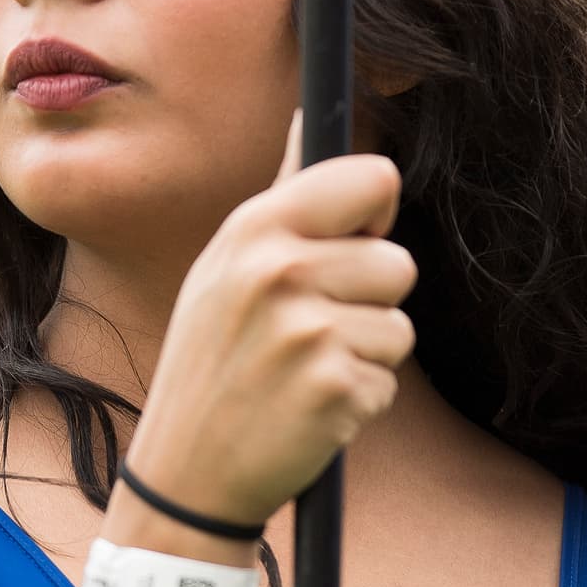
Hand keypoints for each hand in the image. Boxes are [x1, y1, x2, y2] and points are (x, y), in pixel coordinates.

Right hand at [129, 110, 418, 528]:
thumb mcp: (224, 268)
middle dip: (369, 303)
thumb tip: (313, 115)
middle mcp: (280, 271)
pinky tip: (308, 411)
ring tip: (303, 374)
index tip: (348, 244)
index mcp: (254, 231)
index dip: (373, 213)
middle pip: (397, 261)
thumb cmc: (213, 363)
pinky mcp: (335, 389)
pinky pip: (387, 380)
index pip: (372, 177)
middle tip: (309, 334)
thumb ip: (282, 197)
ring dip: (365, 357)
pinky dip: (357, 403)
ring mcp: (308, 332)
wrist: (188, 472)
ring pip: (399, 327)